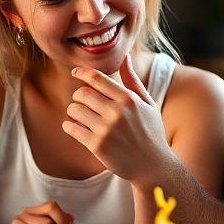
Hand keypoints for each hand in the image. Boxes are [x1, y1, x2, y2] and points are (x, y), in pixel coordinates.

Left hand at [62, 55, 176, 185]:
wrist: (153, 166)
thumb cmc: (151, 132)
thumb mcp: (147, 104)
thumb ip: (133, 80)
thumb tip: (126, 56)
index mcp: (128, 99)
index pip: (97, 78)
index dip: (82, 72)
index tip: (75, 72)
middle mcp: (117, 113)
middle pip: (82, 93)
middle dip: (79, 96)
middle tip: (83, 102)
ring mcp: (106, 130)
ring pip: (74, 110)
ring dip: (74, 112)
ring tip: (81, 116)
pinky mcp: (97, 146)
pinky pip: (72, 128)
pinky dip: (69, 126)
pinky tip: (75, 127)